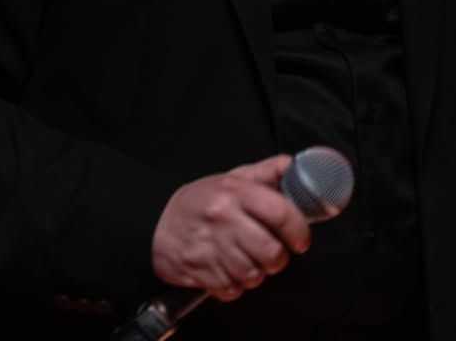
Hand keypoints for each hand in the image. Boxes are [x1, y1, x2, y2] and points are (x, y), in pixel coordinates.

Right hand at [151, 154, 311, 301]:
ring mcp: (209, 246)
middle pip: (271, 252)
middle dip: (279, 259)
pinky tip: (229, 270)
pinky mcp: (198, 271)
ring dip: (257, 273)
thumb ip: (268, 171)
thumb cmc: (200, 201)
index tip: (301, 239)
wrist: (155, 222)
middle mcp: (223, 218)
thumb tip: (297, 165)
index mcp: (235, 192)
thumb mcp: (233, 177)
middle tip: (274, 253)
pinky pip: (232, 290)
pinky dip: (236, 285)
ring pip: (253, 275)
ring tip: (249, 260)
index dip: (299, 231)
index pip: (281, 213)